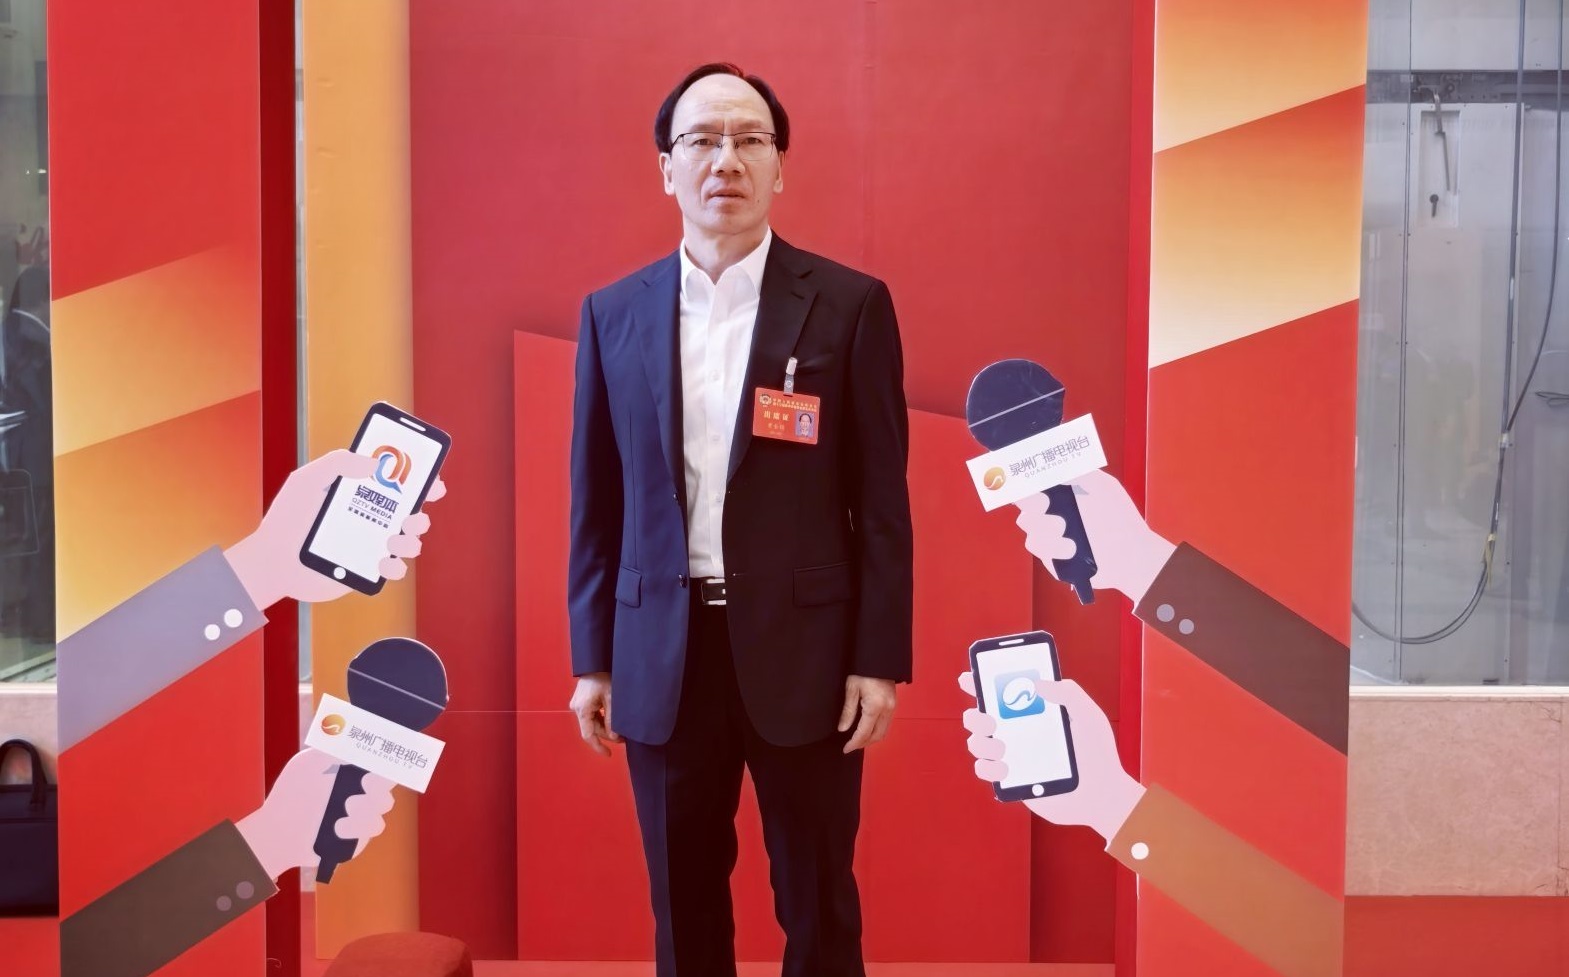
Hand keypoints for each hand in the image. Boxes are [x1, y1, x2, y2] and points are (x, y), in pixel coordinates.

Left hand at [223, 449, 447, 608]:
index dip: (421, 479)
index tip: (432, 479)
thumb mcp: (307, 480)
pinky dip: (396, 566)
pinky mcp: (368, 571)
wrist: (272, 561)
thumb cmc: (287, 518)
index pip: (399, 484)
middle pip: (413, 512)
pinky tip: (381, 561)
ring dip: (412, 540)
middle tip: (413, 513)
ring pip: (410, 542)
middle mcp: (372, 519)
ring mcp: (372, 545)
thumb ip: (338, 462)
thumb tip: (374, 463)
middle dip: (422, 512)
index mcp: (362, 495)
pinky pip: (395, 570)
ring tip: (395, 538)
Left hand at [235, 748, 395, 880]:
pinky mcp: (361, 833)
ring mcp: (363, 810)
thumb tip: (354, 731)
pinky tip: (338, 827)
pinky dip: (358, 826)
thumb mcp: (307, 763)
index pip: (379, 756)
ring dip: (367, 804)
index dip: (387, 754)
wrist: (281, 831)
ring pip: (384, 802)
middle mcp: (361, 787)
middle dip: (382, 780)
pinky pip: (375, 825)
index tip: (385, 755)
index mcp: (350, 767)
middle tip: (367, 781)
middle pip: (389, 779)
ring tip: (347, 807)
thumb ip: (331, 747)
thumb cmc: (291, 794)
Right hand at [570, 672, 620, 756]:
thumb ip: (612, 719)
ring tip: (620, 728)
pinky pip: (591, 715)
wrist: (595, 661)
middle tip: (624, 737)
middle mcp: (577, 708)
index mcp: (582, 709)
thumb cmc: (604, 676)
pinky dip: (601, 718)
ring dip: (605, 726)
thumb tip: (615, 737)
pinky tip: (612, 718)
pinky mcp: (581, 701)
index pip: (588, 735)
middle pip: (592, 729)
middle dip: (607, 734)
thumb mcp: (612, 699)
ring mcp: (577, 705)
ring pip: (592, 722)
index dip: (598, 746)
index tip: (608, 754)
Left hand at [839, 675, 896, 753]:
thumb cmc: (862, 670)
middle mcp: (887, 709)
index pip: (864, 733)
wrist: (879, 658)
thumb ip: (848, 711)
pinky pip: (886, 724)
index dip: (854, 743)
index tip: (845, 749)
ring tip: (857, 740)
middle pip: (876, 736)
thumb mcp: (851, 688)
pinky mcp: (893, 704)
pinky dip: (876, 731)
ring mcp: (892, 707)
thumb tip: (843, 729)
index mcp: (875, 706)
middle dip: (863, 744)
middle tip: (850, 746)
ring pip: (883, 732)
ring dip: (871, 739)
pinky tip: (867, 729)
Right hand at [957, 670, 1143, 842]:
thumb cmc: (1098, 755)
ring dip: (979, 742)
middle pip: (979, 717)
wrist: (1100, 796)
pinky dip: (987, 767)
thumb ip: (1069, 693)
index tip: (968, 678)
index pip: (1000, 693)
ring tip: (1002, 747)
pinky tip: (1005, 768)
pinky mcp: (1010, 780)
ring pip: (976, 743)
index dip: (979, 683)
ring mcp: (1011, 756)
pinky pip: (984, 770)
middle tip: (989, 720)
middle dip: (974, 716)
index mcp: (1031, 713)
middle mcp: (1017, 732)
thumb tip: (1037, 683)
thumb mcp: (1089, 716)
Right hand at [1016, 468, 1173, 603]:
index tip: (1024, 476)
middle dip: (1029, 499)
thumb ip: (1078, 471)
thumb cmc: (1119, 518)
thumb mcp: (1103, 486)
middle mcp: (1053, 508)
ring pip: (1027, 522)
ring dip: (1045, 524)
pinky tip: (1071, 549)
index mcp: (1064, 489)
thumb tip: (1052, 464)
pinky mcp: (1049, 553)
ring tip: (1064, 528)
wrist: (1130, 556)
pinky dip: (1052, 545)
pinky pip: (1036, 544)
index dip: (1025, 476)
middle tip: (1043, 503)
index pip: (1036, 478)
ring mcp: (1049, 531)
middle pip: (1023, 499)